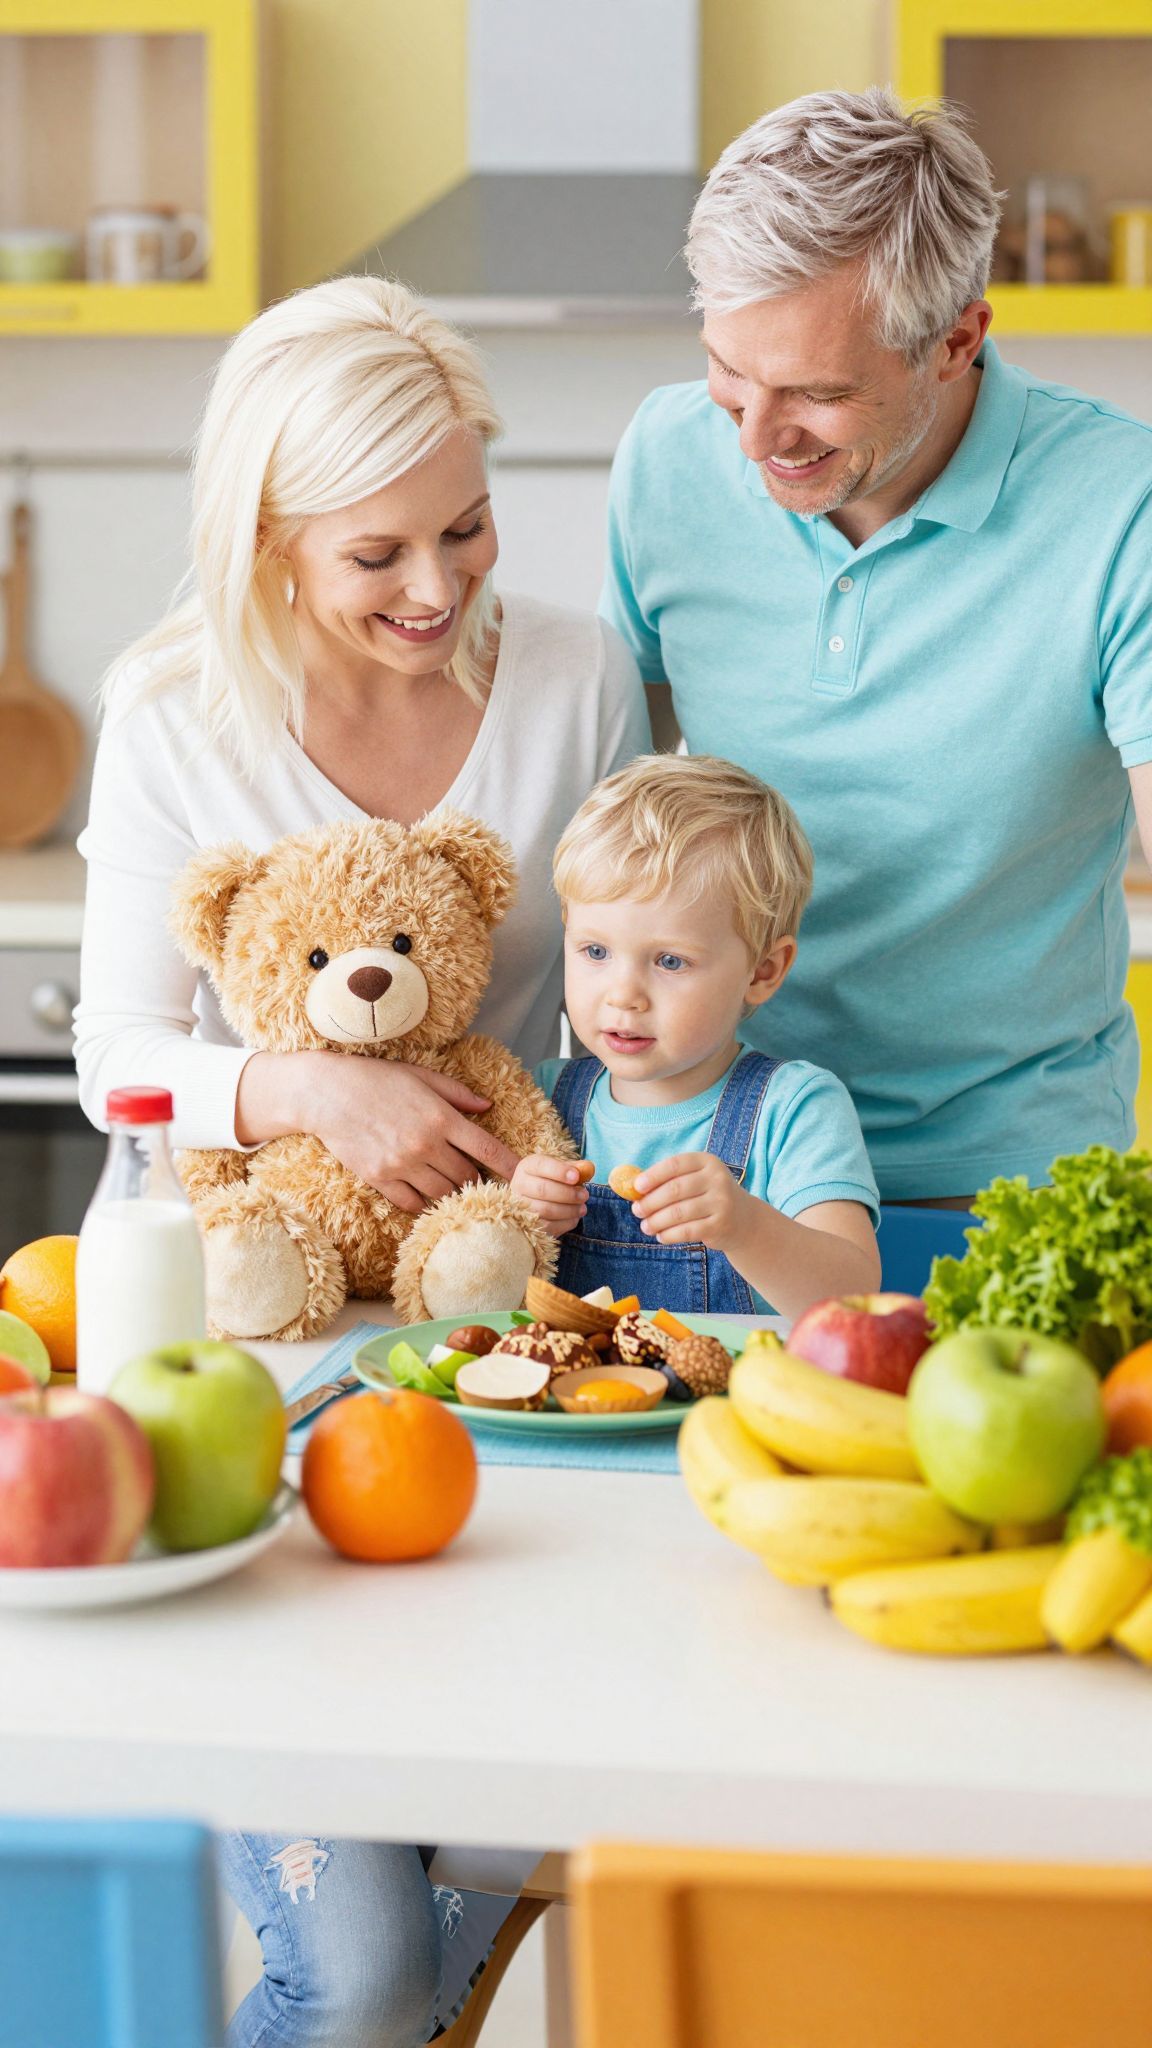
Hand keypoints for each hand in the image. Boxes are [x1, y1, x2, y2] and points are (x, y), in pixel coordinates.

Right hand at [237, 1050, 519, 1213]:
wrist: (325, 1092)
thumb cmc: (375, 1079)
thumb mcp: (421, 1076)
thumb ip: (456, 1094)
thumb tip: (487, 1107)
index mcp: (441, 1117)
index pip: (487, 1149)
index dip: (510, 1166)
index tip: (523, 1177)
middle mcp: (426, 1144)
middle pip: (467, 1177)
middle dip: (477, 1179)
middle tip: (477, 1178)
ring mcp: (402, 1164)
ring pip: (443, 1194)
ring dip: (452, 1193)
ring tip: (452, 1187)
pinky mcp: (380, 1178)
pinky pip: (413, 1203)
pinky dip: (423, 1202)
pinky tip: (424, 1193)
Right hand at [510, 1154, 593, 1235]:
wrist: (534, 1201)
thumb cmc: (551, 1181)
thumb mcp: (560, 1170)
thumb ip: (575, 1168)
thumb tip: (589, 1169)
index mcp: (526, 1167)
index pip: (540, 1165)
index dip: (560, 1171)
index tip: (576, 1177)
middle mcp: (518, 1185)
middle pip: (543, 1190)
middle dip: (568, 1194)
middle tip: (585, 1195)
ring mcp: (519, 1207)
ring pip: (545, 1211)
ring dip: (569, 1210)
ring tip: (582, 1208)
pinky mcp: (526, 1226)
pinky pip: (548, 1227)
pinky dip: (566, 1223)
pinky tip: (574, 1217)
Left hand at [631, 1152, 753, 1249]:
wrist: (743, 1220)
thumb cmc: (707, 1197)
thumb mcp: (695, 1180)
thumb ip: (668, 1180)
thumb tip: (632, 1186)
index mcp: (707, 1162)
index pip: (675, 1165)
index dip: (652, 1175)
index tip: (636, 1187)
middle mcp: (717, 1179)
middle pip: (675, 1189)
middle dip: (650, 1202)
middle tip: (637, 1211)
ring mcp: (721, 1202)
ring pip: (678, 1213)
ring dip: (656, 1221)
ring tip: (646, 1226)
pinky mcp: (720, 1225)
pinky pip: (687, 1231)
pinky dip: (669, 1235)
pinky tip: (661, 1236)